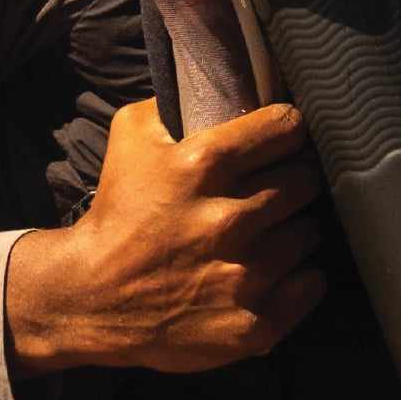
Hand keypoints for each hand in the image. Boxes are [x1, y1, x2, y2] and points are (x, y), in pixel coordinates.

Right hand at [5, 100, 326, 375]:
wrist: (88, 299)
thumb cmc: (118, 212)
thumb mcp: (131, 137)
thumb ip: (177, 100)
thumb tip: (225, 74)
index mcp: (202, 165)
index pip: (287, 126)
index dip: (287, 130)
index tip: (282, 140)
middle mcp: (228, 219)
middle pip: (306, 181)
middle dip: (291, 181)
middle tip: (272, 191)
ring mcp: (243, 276)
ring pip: (310, 232)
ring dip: (292, 230)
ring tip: (266, 235)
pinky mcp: (253, 325)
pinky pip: (312, 284)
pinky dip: (299, 278)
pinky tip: (273, 273)